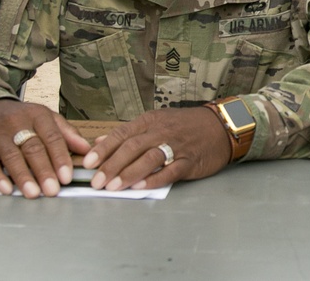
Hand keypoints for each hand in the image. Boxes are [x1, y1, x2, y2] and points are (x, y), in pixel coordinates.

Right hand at [0, 99, 90, 198]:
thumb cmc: (22, 118)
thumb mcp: (46, 118)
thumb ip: (67, 134)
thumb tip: (87, 150)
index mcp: (38, 115)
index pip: (52, 137)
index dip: (60, 158)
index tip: (67, 176)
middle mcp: (17, 123)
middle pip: (33, 148)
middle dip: (44, 171)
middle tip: (52, 190)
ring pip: (12, 156)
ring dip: (23, 177)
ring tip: (33, 193)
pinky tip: (6, 189)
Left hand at [81, 107, 230, 191]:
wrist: (221, 126)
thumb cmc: (185, 126)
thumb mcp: (157, 121)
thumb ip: (128, 133)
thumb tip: (100, 141)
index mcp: (151, 121)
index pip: (122, 134)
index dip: (104, 149)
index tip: (88, 163)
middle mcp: (162, 132)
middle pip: (132, 147)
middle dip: (112, 165)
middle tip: (96, 182)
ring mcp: (176, 146)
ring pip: (149, 158)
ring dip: (129, 173)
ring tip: (112, 187)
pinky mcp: (189, 161)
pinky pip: (169, 171)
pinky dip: (153, 179)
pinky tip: (140, 187)